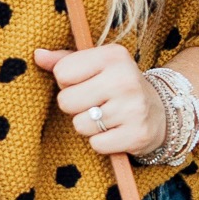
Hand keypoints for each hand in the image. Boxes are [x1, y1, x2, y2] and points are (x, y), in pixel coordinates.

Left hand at [35, 43, 167, 158]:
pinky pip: (96, 144)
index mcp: (113, 55)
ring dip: (88, 125)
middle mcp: (125, 78)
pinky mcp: (137, 134)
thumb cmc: (118, 85)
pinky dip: (102, 142)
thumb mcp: (96, 66)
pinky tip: (115, 131)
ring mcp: (133, 107)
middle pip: (66, 101)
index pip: (62, 72)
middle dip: (75, 106)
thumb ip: (65, 60)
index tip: (87, 83)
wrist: (161, 111)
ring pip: (80, 125)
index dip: (68, 83)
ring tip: (107, 117)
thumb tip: (37, 55)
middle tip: (95, 103)